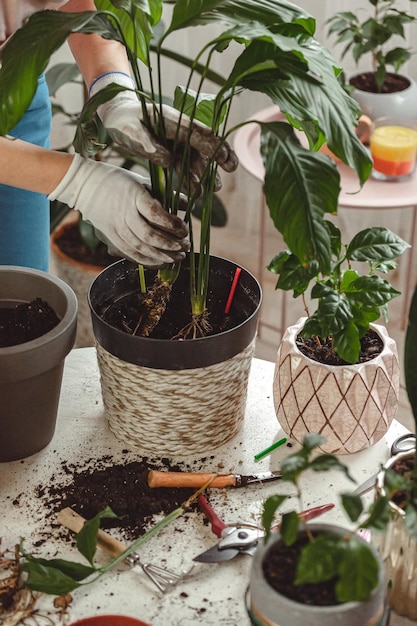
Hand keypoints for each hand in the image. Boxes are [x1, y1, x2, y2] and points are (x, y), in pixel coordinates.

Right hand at [48, 154, 188, 266]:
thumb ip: (165, 195)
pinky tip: (162, 263)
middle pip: (149, 236)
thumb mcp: (143, 182)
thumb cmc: (119, 181)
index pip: (156, 214)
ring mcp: (115, 228)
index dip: (173, 225)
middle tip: (186, 247)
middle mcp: (123, 213)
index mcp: (133, 196)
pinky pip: (131, 255)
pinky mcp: (110, 238)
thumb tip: (186, 206)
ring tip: (178, 257)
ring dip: (162, 256)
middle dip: (171, 245)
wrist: (86, 185)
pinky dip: (148, 261)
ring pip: (140, 248)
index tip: (184, 229)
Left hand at [89, 72, 237, 192]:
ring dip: (204, 175)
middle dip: (217, 160)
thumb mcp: (131, 130)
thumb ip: (148, 143)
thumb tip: (168, 160)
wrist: (116, 115)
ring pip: (196, 160)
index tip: (226, 160)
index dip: (214, 147)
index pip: (200, 134)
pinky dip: (191, 178)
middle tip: (227, 174)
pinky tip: (196, 191)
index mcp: (174, 120)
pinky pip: (184, 167)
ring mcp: (177, 142)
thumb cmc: (123, 119)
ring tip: (211, 190)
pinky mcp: (171, 153)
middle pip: (204, 146)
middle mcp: (180, 131)